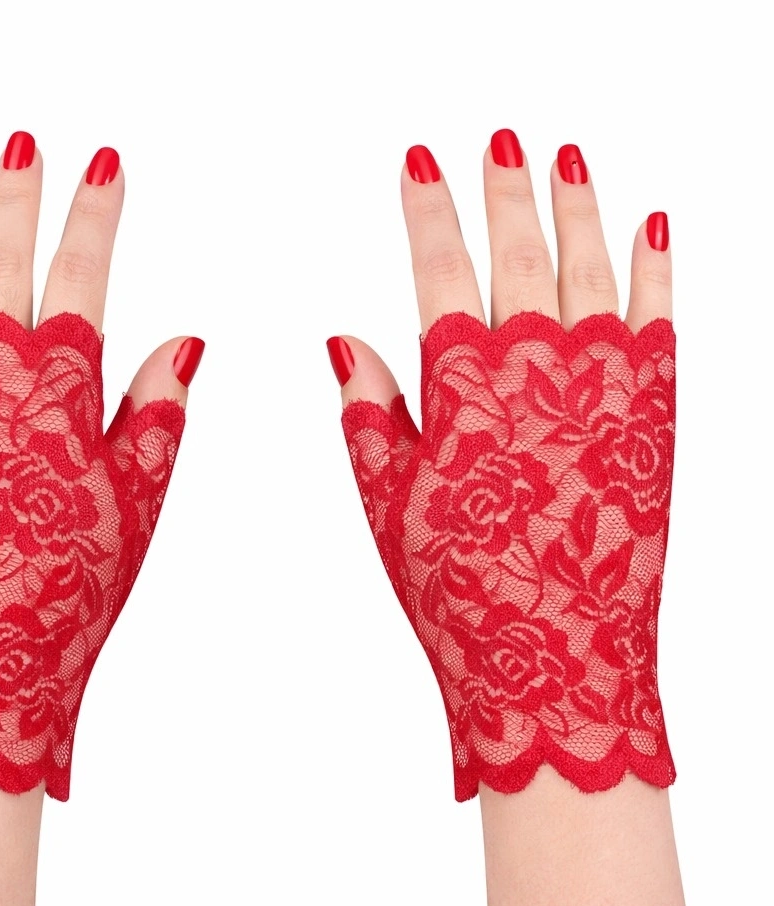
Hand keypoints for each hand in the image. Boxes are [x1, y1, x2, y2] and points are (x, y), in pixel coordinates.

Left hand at [0, 135, 203, 799]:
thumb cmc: (57, 593)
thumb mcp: (134, 504)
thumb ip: (156, 412)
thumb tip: (184, 341)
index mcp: (59, 387)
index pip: (82, 271)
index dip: (96, 212)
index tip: (104, 166)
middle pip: (3, 255)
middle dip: (18, 191)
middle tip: (26, 143)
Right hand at [328, 131, 674, 799]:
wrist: (560, 662)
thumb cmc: (467, 595)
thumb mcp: (390, 508)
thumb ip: (371, 414)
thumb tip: (346, 342)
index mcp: (462, 389)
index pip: (439, 272)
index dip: (427, 213)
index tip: (420, 164)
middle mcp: (538, 371)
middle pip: (520, 254)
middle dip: (506, 189)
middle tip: (500, 139)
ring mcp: (606, 386)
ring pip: (592, 269)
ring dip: (579, 207)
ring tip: (567, 157)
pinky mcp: (656, 414)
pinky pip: (661, 317)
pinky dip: (657, 267)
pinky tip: (652, 228)